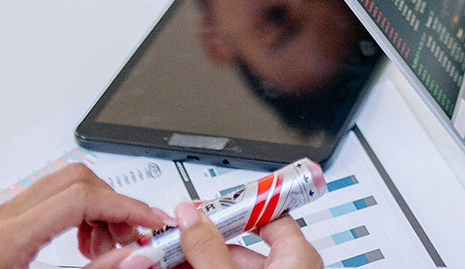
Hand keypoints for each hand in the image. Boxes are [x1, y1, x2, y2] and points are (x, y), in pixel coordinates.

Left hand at [0, 164, 169, 268]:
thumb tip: (136, 256)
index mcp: (8, 237)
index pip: (81, 197)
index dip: (126, 206)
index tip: (152, 222)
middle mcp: (0, 219)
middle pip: (75, 180)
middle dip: (114, 205)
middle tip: (134, 237)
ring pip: (63, 186)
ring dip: (97, 211)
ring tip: (109, 248)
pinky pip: (47, 203)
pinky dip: (76, 217)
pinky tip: (84, 247)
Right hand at [146, 200, 320, 268]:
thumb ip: (209, 248)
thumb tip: (189, 216)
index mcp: (299, 256)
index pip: (268, 212)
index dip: (233, 204)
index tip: (204, 203)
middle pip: (240, 241)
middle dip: (202, 236)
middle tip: (173, 231)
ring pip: (229, 262)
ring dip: (196, 255)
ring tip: (166, 251)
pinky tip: (176, 265)